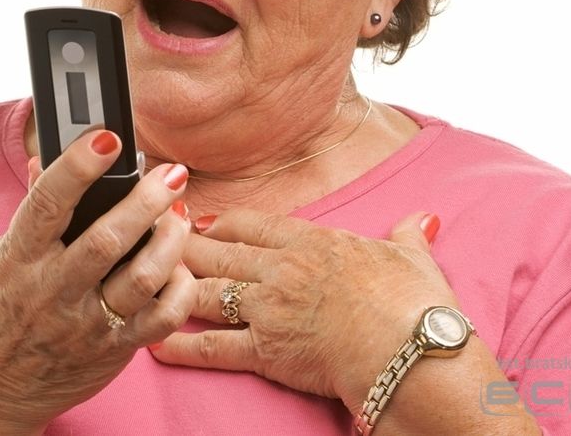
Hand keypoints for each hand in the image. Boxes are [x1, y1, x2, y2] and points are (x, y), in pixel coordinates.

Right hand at [0, 130, 194, 429]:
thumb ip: (30, 214)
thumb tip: (46, 161)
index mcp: (19, 260)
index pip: (48, 204)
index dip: (78, 167)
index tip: (107, 138)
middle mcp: (53, 291)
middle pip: (109, 239)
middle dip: (146, 200)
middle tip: (172, 173)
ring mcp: (87, 323)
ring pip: (144, 277)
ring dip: (171, 240)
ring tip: (180, 216)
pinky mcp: (115, 348)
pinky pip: (163, 318)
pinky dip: (182, 289)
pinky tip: (181, 267)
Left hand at [150, 209, 455, 413]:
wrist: (409, 352)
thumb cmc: (413, 305)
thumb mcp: (413, 260)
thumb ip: (409, 236)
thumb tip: (425, 219)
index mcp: (313, 243)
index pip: (255, 224)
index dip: (224, 220)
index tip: (203, 218)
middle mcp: (282, 270)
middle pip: (219, 251)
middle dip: (184, 243)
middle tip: (156, 237)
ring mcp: (268, 310)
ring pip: (207, 291)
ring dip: (174, 284)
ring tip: (145, 279)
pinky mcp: (265, 351)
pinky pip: (213, 347)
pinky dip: (182, 345)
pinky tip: (156, 341)